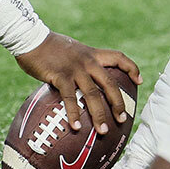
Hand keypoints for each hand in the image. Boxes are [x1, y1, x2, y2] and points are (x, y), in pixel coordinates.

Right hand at [18, 34, 139, 136]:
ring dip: (99, 114)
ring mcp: (75, 69)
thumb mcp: (70, 50)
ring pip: (93, 94)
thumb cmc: (47, 46)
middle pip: (110, 83)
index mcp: (92, 53)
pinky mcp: (60, 76)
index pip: (118, 57)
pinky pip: (70, 98)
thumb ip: (78, 62)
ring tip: (103, 131)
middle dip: (118, 103)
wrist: (30, 37)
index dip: (132, 69)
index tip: (139, 81)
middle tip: (121, 119)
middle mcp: (87, 61)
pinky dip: (74, 114)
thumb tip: (79, 79)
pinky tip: (76, 127)